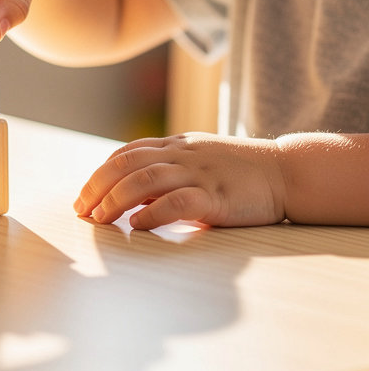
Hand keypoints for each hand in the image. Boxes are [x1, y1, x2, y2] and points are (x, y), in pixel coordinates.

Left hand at [73, 133, 286, 229]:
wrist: (288, 172)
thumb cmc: (239, 171)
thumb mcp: (197, 161)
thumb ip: (166, 171)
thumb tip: (130, 195)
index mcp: (175, 145)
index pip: (125, 153)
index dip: (100, 174)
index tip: (83, 197)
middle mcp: (181, 155)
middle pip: (126, 164)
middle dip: (97, 187)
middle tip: (82, 211)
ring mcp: (198, 173)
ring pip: (144, 179)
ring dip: (115, 200)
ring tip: (100, 219)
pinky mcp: (217, 195)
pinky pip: (177, 201)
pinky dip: (153, 212)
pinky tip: (137, 225)